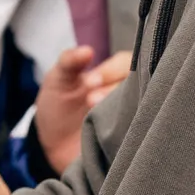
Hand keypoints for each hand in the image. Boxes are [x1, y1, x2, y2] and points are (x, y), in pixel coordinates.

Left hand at [33, 46, 131, 174]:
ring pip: (140, 107)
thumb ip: (69, 60)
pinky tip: (106, 133)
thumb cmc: (59, 105)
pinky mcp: (130, 137)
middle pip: (138, 84)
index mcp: (114, 73)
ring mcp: (132, 114)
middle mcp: (129, 91)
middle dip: (113, 90)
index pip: (126, 63)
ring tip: (93, 114)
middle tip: (90, 100)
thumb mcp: (59, 78)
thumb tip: (87, 50)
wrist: (54, 144)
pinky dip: (124, 131)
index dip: (109, 71)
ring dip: (118, 111)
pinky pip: (139, 132)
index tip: (89, 83)